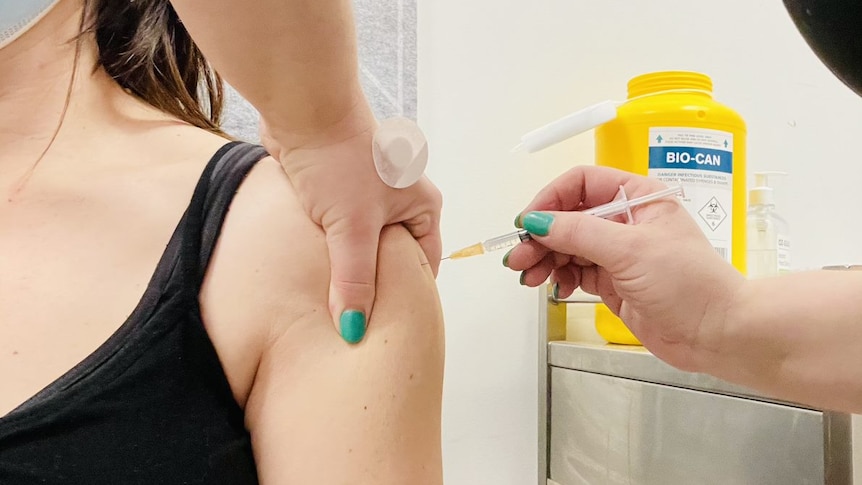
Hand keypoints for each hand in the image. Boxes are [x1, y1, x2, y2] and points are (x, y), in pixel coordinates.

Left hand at [260, 110, 442, 344]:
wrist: (303, 110)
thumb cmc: (341, 160)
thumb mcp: (353, 229)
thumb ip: (354, 281)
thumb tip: (354, 330)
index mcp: (422, 207)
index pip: (424, 264)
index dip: (407, 295)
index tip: (388, 326)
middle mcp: (400, 202)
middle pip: (392, 258)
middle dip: (374, 284)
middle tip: (356, 320)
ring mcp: (368, 196)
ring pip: (361, 246)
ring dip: (347, 265)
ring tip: (333, 298)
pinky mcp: (337, 192)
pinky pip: (338, 232)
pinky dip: (329, 249)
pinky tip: (314, 269)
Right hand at [506, 166, 744, 369]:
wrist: (717, 332)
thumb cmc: (690, 283)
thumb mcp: (630, 249)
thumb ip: (579, 233)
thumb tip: (538, 221)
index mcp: (637, 197)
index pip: (581, 184)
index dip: (551, 199)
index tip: (529, 222)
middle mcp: (626, 220)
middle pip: (569, 217)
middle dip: (542, 236)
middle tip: (519, 258)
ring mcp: (619, 252)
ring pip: (568, 246)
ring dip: (546, 259)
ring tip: (530, 276)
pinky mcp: (615, 281)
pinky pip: (576, 271)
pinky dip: (560, 276)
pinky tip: (555, 286)